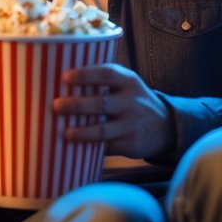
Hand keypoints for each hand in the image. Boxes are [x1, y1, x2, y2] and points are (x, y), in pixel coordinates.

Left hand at [53, 63, 172, 158]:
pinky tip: (75, 146)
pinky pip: (106, 147)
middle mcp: (131, 102)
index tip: (65, 77)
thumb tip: (61, 81)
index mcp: (128, 81)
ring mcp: (131, 125)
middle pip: (101, 104)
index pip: (106, 74)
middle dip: (77, 105)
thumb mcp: (126, 84)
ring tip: (65, 132)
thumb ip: (102, 81)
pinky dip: (89, 146)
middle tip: (56, 105)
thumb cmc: (132, 99)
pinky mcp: (130, 144)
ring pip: (102, 130)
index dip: (85, 74)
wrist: (165, 125)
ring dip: (82, 132)